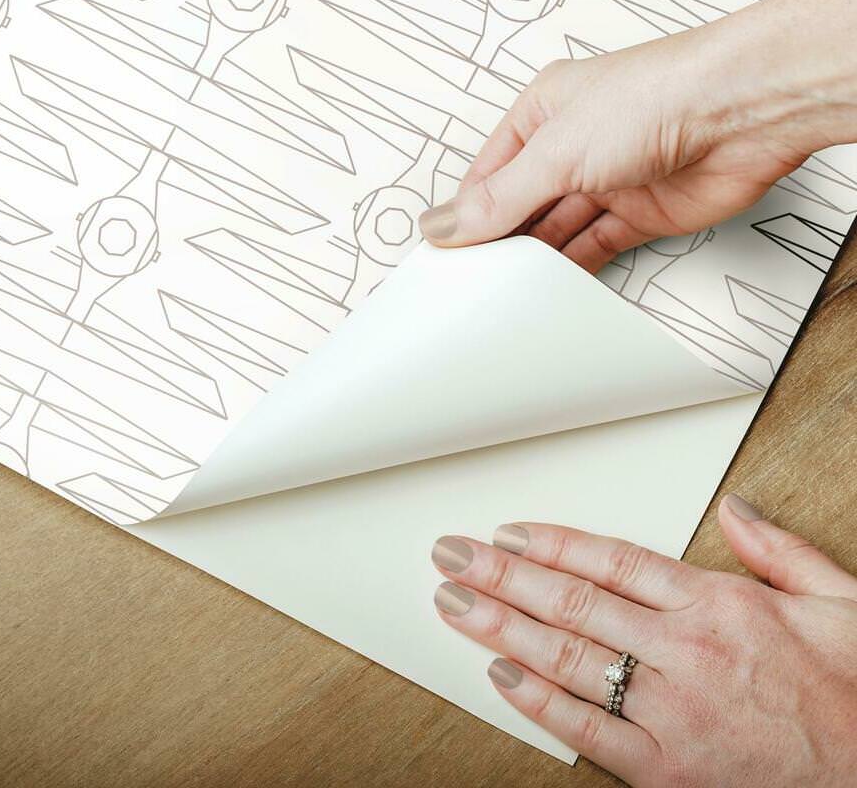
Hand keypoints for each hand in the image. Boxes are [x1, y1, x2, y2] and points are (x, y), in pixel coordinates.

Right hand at [419, 0, 856, 271]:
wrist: (742, 112)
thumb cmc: (654, 99)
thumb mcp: (555, 151)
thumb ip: (499, 198)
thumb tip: (442, 225)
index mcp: (542, 114)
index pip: (488, 173)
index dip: (466, 214)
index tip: (444, 255)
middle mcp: (572, 146)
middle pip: (521, 204)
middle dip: (500, 239)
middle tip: (471, 282)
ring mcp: (607, 180)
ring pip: (557, 228)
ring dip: (535, 258)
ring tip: (504, 292)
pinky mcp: (641, 213)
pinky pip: (596, 245)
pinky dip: (574, 268)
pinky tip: (551, 289)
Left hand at [430, 495, 856, 786]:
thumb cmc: (856, 692)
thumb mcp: (839, 600)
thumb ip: (777, 549)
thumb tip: (736, 507)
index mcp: (719, 604)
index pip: (612, 560)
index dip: (551, 543)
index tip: (506, 532)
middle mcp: (686, 651)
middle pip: (573, 601)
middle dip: (502, 575)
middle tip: (452, 557)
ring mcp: (673, 711)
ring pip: (569, 657)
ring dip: (502, 627)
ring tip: (455, 603)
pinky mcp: (669, 770)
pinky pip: (591, 730)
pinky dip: (541, 703)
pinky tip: (501, 676)